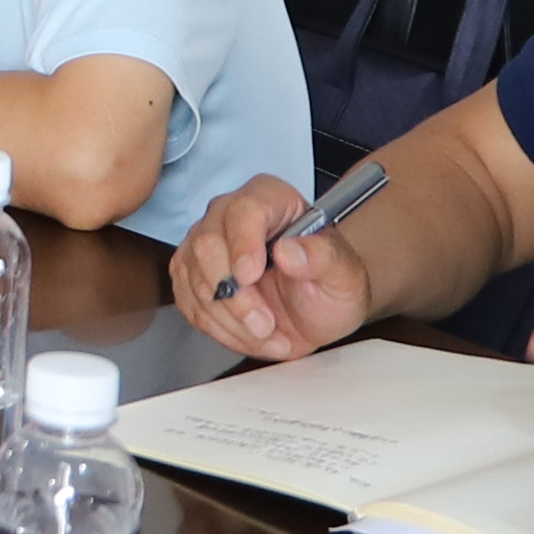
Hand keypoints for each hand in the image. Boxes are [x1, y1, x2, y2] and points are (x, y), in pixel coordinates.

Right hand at [169, 174, 369, 361]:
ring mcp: (206, 245)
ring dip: (230, 319)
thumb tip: (289, 250)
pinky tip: (248, 333)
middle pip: (208, 244)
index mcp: (271, 199)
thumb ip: (324, 258)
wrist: (318, 311)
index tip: (251, 276)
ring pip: (195, 279)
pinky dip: (219, 328)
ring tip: (268, 333)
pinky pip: (189, 304)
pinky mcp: (192, 276)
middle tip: (265, 322)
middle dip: (234, 295)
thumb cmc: (330, 284)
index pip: (245, 210)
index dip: (243, 243)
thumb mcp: (344, 274)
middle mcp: (231, 215)